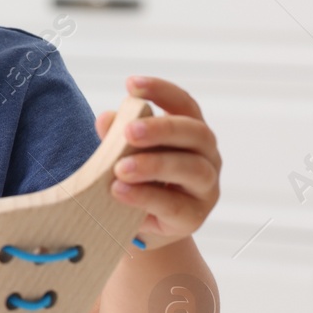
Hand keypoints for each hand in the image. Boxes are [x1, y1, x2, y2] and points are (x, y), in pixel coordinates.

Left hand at [95, 76, 220, 249]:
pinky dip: (146, 196)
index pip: (184, 104)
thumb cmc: (137, 181)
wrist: (143, 228)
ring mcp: (205, 187)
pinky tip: (120, 191)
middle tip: (129, 131)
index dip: (161, 91)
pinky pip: (175, 204)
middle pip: (195, 133)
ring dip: (154, 165)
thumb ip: (117, 138)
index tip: (131, 84)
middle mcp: (206, 155)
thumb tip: (106, 118)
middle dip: (162, 129)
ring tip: (120, 168)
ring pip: (191, 168)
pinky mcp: (194, 216)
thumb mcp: (124, 155)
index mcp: (190, 133)